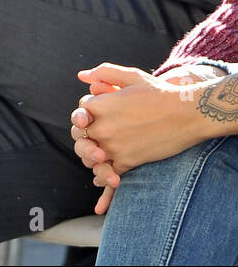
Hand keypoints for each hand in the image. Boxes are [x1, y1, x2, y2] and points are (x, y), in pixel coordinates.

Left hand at [70, 62, 217, 186]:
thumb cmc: (160, 93)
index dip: (86, 114)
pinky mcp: (127, 162)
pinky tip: (104, 193)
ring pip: (89, 157)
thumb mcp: (131, 76)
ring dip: (91, 156)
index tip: (96, 117)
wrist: (188, 115)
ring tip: (100, 153)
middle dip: (83, 136)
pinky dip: (106, 180)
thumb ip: (104, 73)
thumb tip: (82, 76)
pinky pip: (108, 174)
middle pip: (78, 136)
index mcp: (98, 106)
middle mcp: (101, 127)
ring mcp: (113, 147)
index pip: (80, 113)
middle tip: (94, 137)